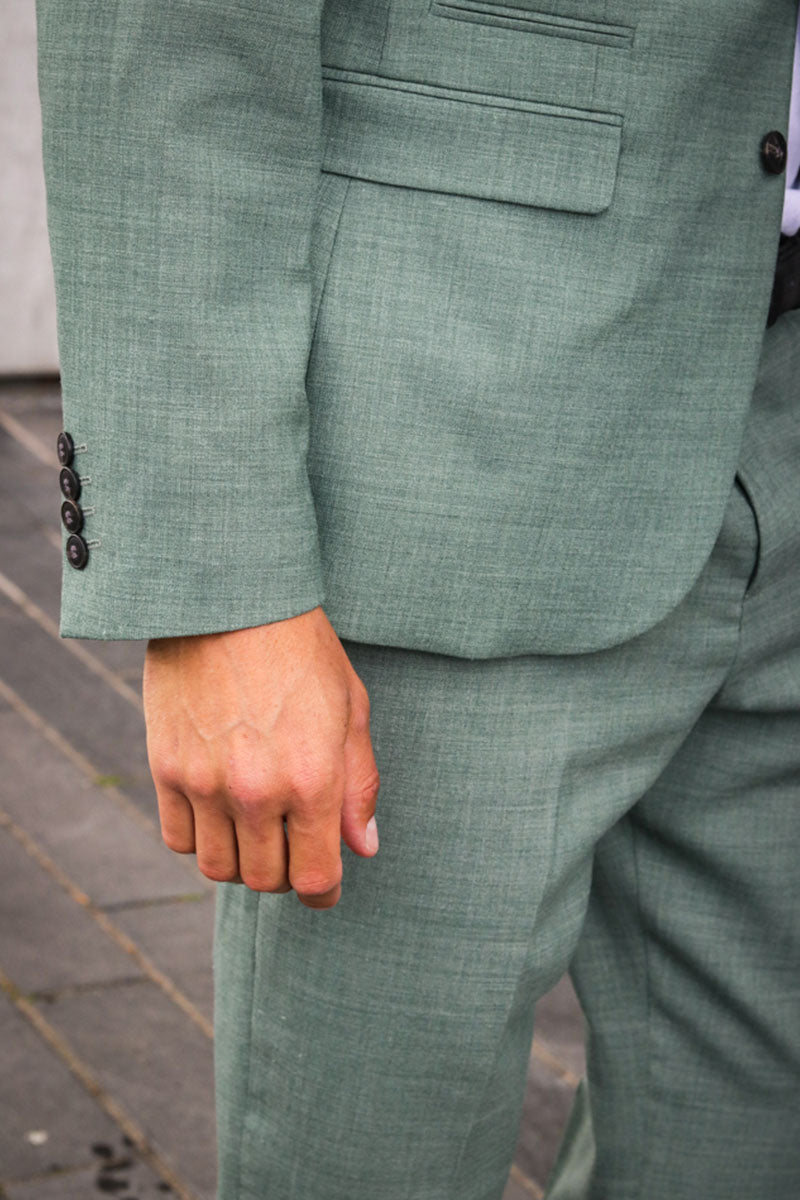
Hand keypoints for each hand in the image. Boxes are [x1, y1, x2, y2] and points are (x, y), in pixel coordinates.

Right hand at [142, 607, 378, 908]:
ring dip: (242, 861)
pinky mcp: (166, 767)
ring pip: (219, 869)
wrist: (230, 597)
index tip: (325, 886)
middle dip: (286, 874)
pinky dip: (201, 838)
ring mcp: (205, 783)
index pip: (314, 878)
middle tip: (294, 846)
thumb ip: (358, 784)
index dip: (323, 892)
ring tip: (257, 830)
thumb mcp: (351, 708)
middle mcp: (258, 791)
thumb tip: (364, 848)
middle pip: (266, 880)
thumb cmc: (302, 647)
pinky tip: (220, 811)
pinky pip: (178, 839)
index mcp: (313, 779)